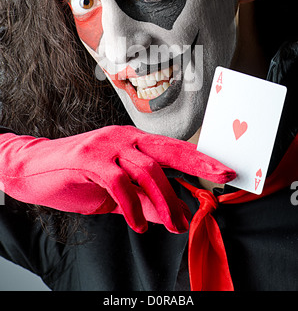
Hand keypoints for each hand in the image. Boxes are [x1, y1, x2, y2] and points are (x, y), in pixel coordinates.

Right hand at [0, 125, 234, 232]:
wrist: (36, 169)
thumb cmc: (79, 177)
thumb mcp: (118, 191)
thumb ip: (145, 199)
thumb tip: (175, 214)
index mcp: (133, 140)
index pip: (172, 147)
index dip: (199, 158)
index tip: (223, 170)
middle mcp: (123, 137)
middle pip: (167, 149)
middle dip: (198, 163)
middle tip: (220, 177)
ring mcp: (106, 146)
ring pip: (147, 169)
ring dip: (165, 200)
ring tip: (176, 224)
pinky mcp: (89, 159)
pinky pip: (119, 183)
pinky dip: (132, 207)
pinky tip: (138, 225)